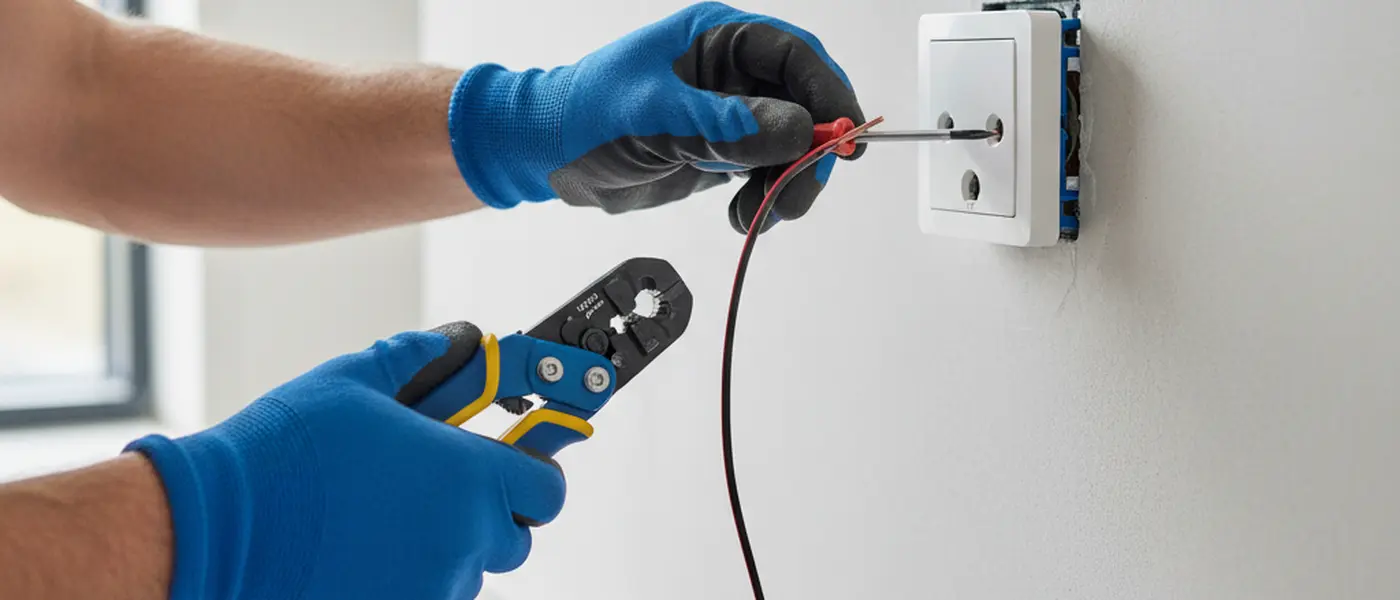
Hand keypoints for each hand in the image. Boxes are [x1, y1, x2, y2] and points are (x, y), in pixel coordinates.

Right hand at [125, 324, 564, 599]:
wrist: (215, 528)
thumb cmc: (283, 456)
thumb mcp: (352, 384)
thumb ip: (416, 357)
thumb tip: (450, 339)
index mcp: (467, 475)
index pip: (547, 488)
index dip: (534, 473)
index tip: (518, 464)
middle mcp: (462, 537)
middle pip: (514, 536)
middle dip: (488, 515)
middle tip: (439, 494)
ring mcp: (433, 585)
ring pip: (466, 571)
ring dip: (443, 550)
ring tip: (383, 523)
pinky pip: (427, 596)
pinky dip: (408, 579)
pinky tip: (363, 553)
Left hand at [448, 1, 865, 233]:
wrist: (548, 155)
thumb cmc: (585, 115)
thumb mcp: (656, 117)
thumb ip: (727, 124)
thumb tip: (799, 130)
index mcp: (718, 38)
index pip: (796, 56)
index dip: (829, 94)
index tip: (844, 137)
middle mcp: (732, 73)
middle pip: (806, 104)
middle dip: (811, 151)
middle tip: (798, 192)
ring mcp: (730, 113)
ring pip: (793, 144)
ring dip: (788, 183)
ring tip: (760, 213)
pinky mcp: (723, 151)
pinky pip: (768, 172)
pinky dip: (767, 198)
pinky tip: (746, 217)